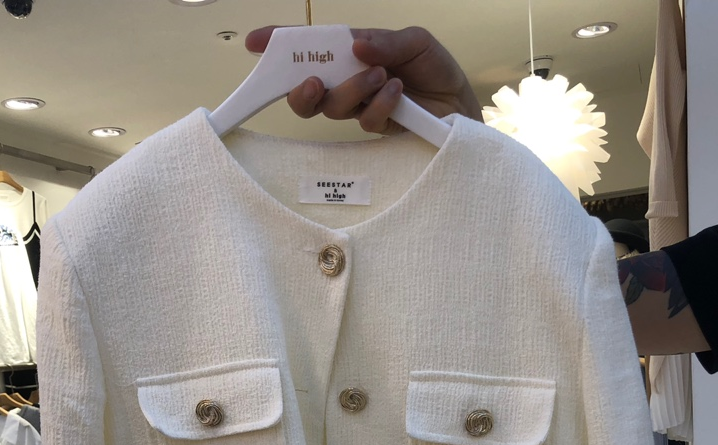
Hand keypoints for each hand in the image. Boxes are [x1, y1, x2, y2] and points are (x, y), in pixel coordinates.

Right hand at [244, 25, 482, 135]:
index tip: (255, 44)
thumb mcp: (414, 42)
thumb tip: (355, 45)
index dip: (280, 47)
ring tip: (382, 76)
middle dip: (302, 89)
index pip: (309, 49)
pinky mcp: (377, 129)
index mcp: (350, 55)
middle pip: (305, 92)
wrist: (463, 105)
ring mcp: (360, 108)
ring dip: (352, 89)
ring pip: (332, 108)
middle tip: (315, 80)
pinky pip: (365, 120)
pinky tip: (399, 93)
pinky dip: (380, 103)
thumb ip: (384, 41)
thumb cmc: (436, 70)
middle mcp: (348, 83)